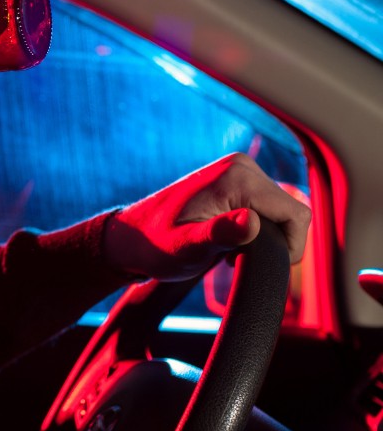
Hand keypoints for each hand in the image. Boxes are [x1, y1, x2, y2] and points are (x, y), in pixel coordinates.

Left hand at [103, 153, 310, 280]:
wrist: (133, 236)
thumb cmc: (156, 245)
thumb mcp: (187, 247)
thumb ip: (219, 235)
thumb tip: (249, 222)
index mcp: (237, 178)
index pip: (296, 215)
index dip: (290, 247)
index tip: (257, 263)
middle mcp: (242, 167)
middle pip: (291, 212)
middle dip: (274, 242)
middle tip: (234, 259)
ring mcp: (240, 171)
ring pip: (281, 212)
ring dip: (264, 238)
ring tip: (229, 253)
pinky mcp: (237, 181)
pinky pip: (268, 209)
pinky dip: (257, 230)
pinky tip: (230, 243)